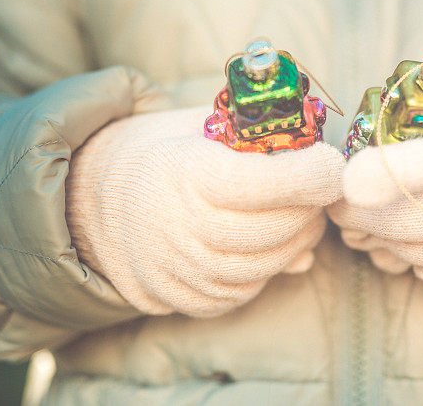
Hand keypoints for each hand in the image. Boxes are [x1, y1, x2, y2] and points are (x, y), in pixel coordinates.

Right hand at [66, 107, 343, 316]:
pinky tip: (265, 238)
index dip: (309, 175)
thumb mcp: (199, 124)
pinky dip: (271, 263)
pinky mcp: (193, 300)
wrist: (91, 205)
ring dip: (300, 236)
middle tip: (316, 185)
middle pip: (278, 228)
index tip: (331, 163)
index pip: (263, 183)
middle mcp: (184, 229)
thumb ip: (257, 136)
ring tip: (295, 210)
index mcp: (186, 175)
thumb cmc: (161, 154)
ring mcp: (186, 272)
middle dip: (311, 206)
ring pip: (273, 263)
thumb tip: (312, 159)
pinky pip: (252, 287)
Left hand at [327, 102, 422, 305]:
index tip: (350, 179)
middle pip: (399, 220)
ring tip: (389, 213)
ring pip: (406, 252)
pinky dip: (412, 258)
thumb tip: (349, 183)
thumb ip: (409, 142)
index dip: (386, 173)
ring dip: (382, 236)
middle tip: (345, 200)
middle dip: (358, 212)